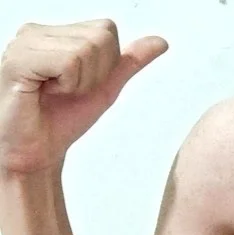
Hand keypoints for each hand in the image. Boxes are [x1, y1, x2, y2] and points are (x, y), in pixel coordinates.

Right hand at [0, 20, 167, 175]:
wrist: (35, 151)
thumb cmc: (61, 119)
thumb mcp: (105, 87)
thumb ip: (129, 62)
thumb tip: (160, 42)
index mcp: (55, 33)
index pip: (106, 30)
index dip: (106, 65)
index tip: (80, 84)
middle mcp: (37, 31)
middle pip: (100, 37)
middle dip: (96, 74)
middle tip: (67, 91)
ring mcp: (24, 42)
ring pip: (86, 49)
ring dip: (80, 82)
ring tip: (55, 92)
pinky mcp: (18, 59)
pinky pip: (69, 62)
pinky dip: (68, 84)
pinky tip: (45, 92)